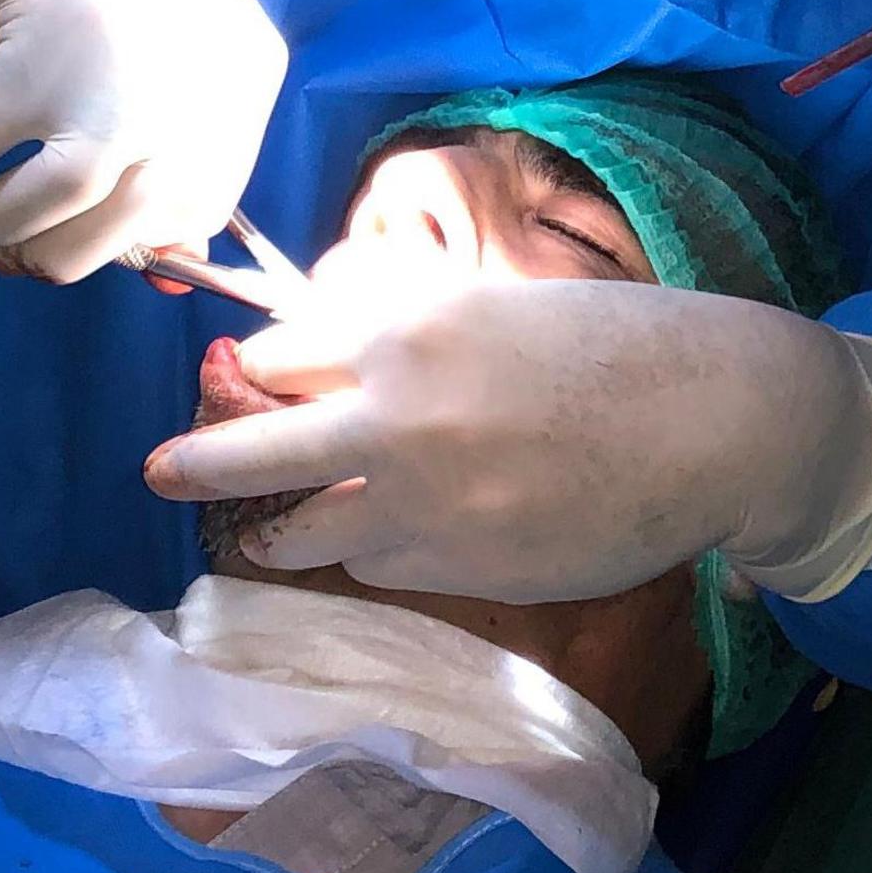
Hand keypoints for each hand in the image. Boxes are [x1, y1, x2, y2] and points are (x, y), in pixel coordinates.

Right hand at [0, 0, 288, 281]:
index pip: (199, 217)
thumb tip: (158, 269)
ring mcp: (110, 87)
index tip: (80, 235)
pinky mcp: (28, 60)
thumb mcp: (185, 43)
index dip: (132, 245)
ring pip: (41, 211)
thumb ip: (178, 134)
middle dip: (48, 255)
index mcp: (237, 92)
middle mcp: (189, 102)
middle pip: (115, 232)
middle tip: (6, 244)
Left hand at [140, 279, 871, 603]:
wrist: (715, 422)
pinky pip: (374, 564)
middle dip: (192, 459)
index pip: (281, 353)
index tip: (259, 382)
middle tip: (156, 470)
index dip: (268, 372)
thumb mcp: (497, 308)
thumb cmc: (616, 348)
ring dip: (278, 524)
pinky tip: (396, 536)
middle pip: (247, 444)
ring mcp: (420, 496)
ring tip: (266, 527)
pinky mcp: (455, 564)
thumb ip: (406, 332)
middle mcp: (395, 408)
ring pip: (300, 525)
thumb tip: (320, 356)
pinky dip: (372, 550)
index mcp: (406, 324)